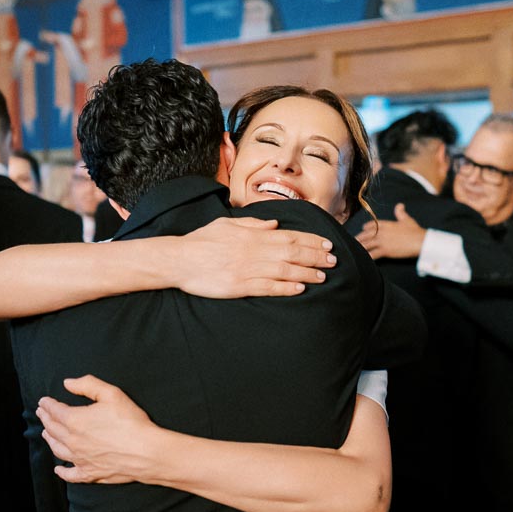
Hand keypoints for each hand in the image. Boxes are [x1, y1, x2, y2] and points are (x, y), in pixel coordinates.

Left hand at [36, 375, 160, 483]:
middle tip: (41, 413)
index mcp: (75, 420)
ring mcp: (80, 459)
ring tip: (46, 433)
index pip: (55, 411)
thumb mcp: (111, 394)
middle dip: (45, 419)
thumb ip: (87, 384)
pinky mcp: (90, 473)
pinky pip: (70, 474)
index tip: (43, 401)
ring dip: (49, 439)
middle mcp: (73, 441)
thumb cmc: (131, 421)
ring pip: (58, 449)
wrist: (146, 451)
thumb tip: (67, 383)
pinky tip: (58, 469)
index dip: (47, 405)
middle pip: (53, 429)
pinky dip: (62, 471)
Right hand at [175, 216, 334, 298]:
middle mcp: (254, 250)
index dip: (311, 240)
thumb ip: (252, 223)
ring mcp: (247, 268)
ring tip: (323, 276)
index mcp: (252, 234)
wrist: (179, 259)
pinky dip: (286, 288)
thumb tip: (274, 224)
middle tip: (333, 260)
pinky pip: (268, 287)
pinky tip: (300, 289)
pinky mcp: (239, 285)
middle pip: (292, 252)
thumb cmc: (201, 241)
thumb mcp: (227, 225)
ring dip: (306, 273)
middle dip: (315, 256)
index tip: (327, 243)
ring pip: (284, 270)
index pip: (289, 235)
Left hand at [355, 204, 427, 259]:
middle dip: (359, 238)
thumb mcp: (406, 219)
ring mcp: (382, 242)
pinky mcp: (385, 251)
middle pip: (366, 235)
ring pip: (367, 244)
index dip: (366, 228)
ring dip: (360, 247)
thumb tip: (399, 205)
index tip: (362, 229)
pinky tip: (363, 259)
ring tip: (354, 250)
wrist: (419, 241)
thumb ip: (400, 212)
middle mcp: (381, 232)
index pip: (372, 225)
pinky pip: (373, 254)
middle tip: (353, 241)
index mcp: (386, 224)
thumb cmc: (414, 231)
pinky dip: (367, 256)